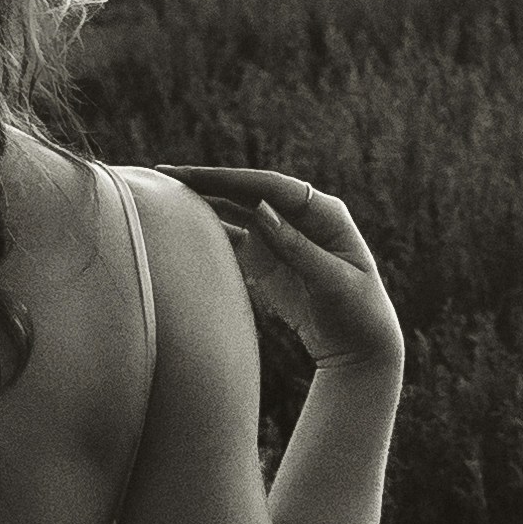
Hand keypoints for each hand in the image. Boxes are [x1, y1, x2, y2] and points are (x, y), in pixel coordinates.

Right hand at [158, 166, 403, 379]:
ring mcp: (280, 237)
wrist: (360, 348)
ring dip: (203, 202)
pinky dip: (208, 231)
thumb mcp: (333, 282)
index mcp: (323, 212)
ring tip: (162, 195)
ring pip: (235, 212)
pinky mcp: (267, 260)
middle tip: (164, 175)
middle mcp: (299, 217)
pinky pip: (233, 239)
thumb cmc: (357, 312)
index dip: (230, 179)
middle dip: (207, 183)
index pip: (269, 187)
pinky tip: (179, 226)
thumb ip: (298, 248)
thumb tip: (262, 210)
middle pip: (246, 193)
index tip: (194, 176)